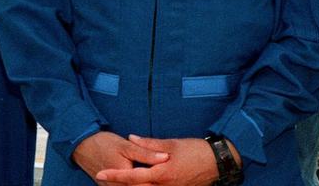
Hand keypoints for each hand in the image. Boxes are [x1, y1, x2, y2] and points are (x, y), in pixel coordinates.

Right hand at [72, 131, 167, 182]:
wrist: (82, 146)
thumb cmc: (104, 143)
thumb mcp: (126, 145)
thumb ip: (146, 153)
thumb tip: (166, 157)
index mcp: (126, 178)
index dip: (162, 183)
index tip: (174, 180)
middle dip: (153, 184)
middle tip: (169, 181)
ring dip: (144, 185)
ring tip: (157, 181)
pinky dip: (135, 185)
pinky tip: (142, 182)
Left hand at [94, 136, 224, 185]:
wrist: (218, 162)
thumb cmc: (196, 150)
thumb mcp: (172, 143)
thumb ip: (149, 143)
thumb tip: (131, 137)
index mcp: (162, 173)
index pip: (133, 176)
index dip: (115, 175)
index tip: (100, 173)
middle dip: (120, 184)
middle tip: (104, 177)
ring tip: (118, 180)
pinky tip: (139, 181)